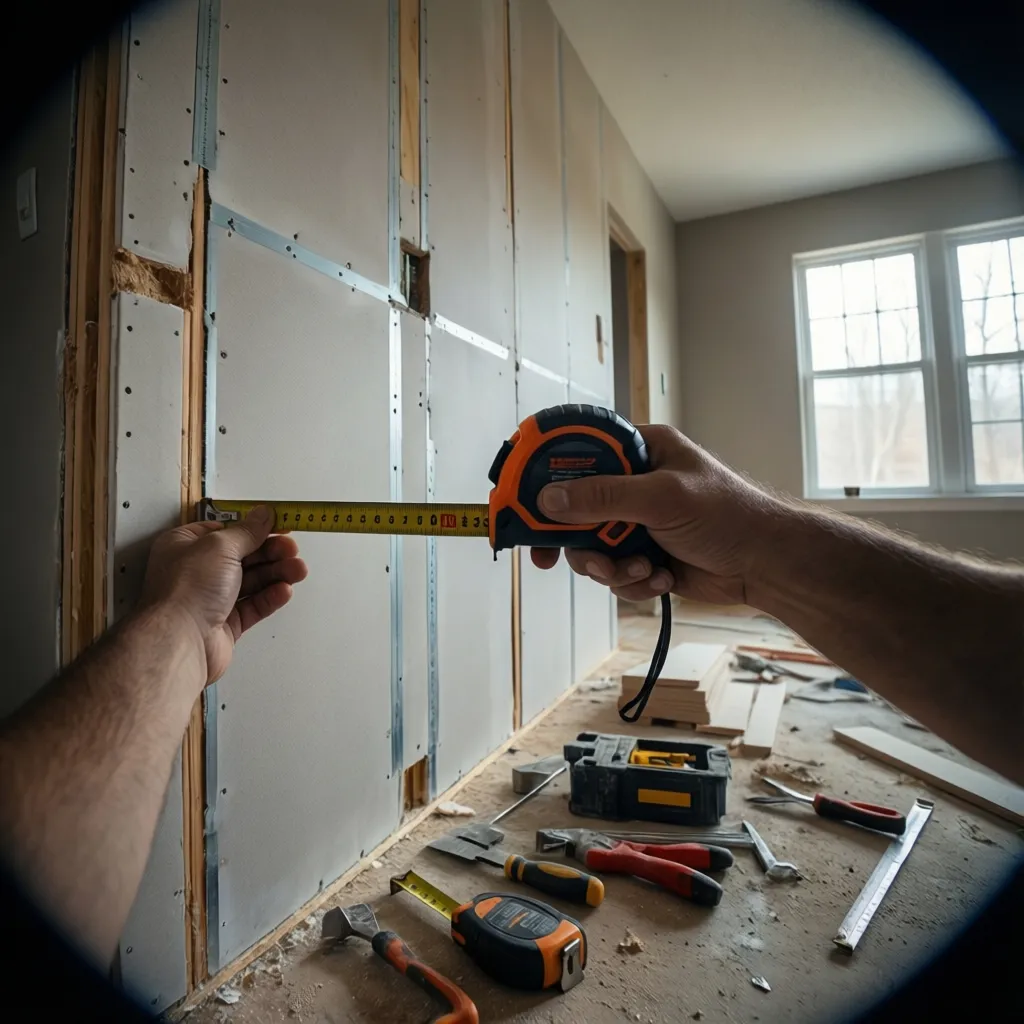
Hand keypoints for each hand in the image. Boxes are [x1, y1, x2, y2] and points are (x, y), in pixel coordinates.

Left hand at [142, 506, 308, 682]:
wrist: (180, 640)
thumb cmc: (188, 588)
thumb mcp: (220, 546)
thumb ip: (247, 531)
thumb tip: (263, 514)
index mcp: (185, 546)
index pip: (224, 532)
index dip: (252, 528)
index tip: (278, 526)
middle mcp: (196, 571)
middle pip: (242, 556)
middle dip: (270, 553)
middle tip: (292, 550)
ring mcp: (210, 599)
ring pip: (250, 582)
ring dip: (276, 574)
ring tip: (298, 570)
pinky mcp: (224, 624)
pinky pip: (252, 606)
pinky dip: (269, 597)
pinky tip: (284, 590)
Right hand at [530, 424, 777, 603]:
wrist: (764, 565)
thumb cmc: (728, 514)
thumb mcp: (662, 498)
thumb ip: (603, 498)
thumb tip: (550, 499)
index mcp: (641, 450)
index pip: (580, 450)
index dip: (547, 471)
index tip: (521, 495)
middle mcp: (634, 483)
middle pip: (574, 508)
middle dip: (573, 539)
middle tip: (547, 558)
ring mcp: (636, 521)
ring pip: (590, 547)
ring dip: (608, 566)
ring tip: (636, 570)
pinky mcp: (642, 555)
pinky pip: (614, 572)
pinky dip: (631, 581)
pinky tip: (658, 578)